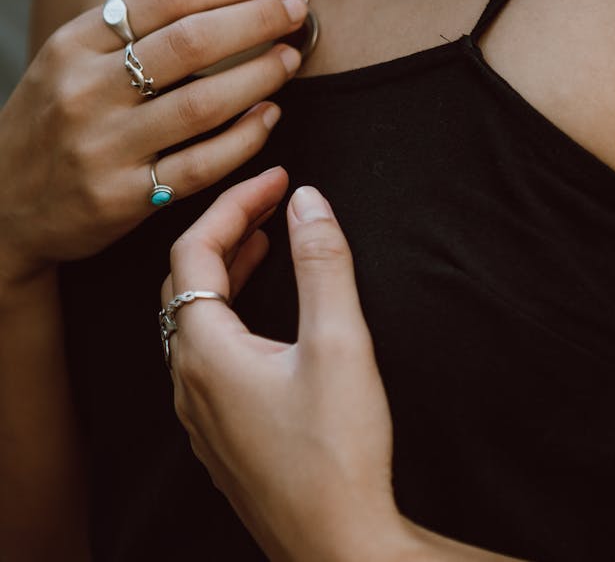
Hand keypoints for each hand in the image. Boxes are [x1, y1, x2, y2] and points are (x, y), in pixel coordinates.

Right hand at [0, 0, 305, 284]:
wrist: (1, 203)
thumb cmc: (53, 121)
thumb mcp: (70, 61)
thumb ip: (131, 31)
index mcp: (75, 43)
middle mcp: (86, 90)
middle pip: (192, 42)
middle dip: (259, 20)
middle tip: (296, 13)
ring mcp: (105, 147)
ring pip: (204, 103)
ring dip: (262, 75)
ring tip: (290, 59)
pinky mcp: (125, 198)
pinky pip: (202, 164)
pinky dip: (246, 137)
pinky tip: (270, 116)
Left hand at [162, 168, 410, 561]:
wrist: (340, 548)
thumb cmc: (338, 452)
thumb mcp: (339, 342)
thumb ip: (322, 263)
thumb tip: (308, 200)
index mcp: (205, 351)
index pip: (196, 250)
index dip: (234, 203)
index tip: (276, 178)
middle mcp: (189, 380)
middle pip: (185, 282)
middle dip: (225, 232)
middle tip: (268, 204)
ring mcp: (201, 412)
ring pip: (194, 319)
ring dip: (226, 272)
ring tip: (264, 243)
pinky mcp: (222, 432)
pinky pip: (207, 352)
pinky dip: (231, 312)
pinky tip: (264, 315)